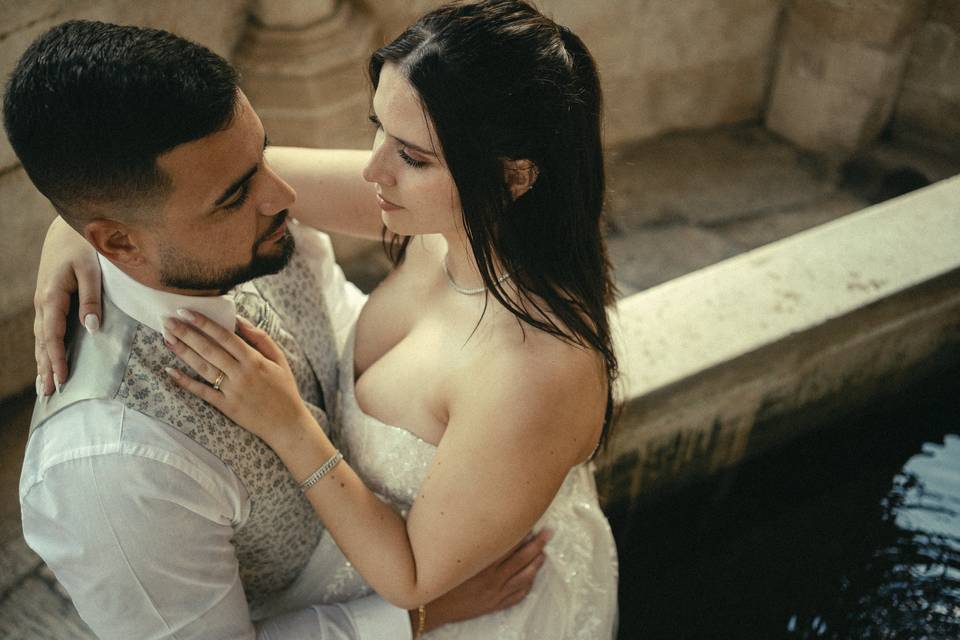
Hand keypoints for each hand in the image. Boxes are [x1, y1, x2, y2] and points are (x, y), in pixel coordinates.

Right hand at [34, 217, 101, 394]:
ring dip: (42, 360)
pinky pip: (44, 328)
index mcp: (52, 296)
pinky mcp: (48, 298)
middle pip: (42, 341)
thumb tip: (91, 328)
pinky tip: (47, 358)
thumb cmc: (84, 245)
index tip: (61, 379)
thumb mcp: (92, 269)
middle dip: (46, 367)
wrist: (67, 225)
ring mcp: (43, 300)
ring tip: (44, 384)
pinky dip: (45, 347)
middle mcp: (43, 301)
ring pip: (40, 337)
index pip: (53, 335)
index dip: (57, 358)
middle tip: (48, 393)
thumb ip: (92, 299)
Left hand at [163, 311, 314, 447]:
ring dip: (183, 352)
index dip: (204, 323)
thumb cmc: (284, 389)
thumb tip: (240, 320)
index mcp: (254, 360)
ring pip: (203, 367)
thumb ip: (261, 338)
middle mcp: (241, 373)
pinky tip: (170, 371)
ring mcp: (232, 391)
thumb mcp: (279, 359)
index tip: (186, 311)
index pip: (224, 336)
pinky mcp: (226, 407)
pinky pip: (203, 392)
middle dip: (186, 333)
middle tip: (167, 320)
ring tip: (166, 338)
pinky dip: (186, 382)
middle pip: (209, 349)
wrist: (287, 424)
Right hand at [416, 529, 551, 632]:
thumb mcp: (447, 552)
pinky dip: (527, 586)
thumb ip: (462, 536)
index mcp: (480, 562)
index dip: (522, 531)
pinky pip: (516, 595)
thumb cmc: (435, 575)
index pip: (508, 542)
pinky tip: (532, 578)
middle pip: (522, 558)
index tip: (532, 519)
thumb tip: (469, 515)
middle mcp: (491, 577)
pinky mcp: (494, 605)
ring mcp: (495, 592)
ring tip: (544, 553)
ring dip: (536, 564)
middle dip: (537, 544)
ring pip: (523, 577)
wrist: (428, 606)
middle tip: (549, 532)